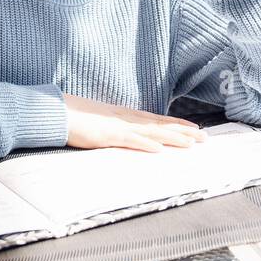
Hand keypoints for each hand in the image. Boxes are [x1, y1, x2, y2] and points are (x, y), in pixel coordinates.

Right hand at [62, 94, 207, 151]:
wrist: (56, 111)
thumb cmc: (75, 117)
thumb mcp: (99, 121)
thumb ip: (114, 126)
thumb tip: (124, 134)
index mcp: (124, 115)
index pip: (156, 120)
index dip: (176, 124)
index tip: (193, 129)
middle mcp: (125, 118)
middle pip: (159, 125)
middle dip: (183, 132)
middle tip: (204, 138)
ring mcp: (117, 126)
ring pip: (151, 132)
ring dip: (172, 137)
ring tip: (191, 143)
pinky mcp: (106, 135)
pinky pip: (129, 140)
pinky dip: (144, 144)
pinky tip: (159, 149)